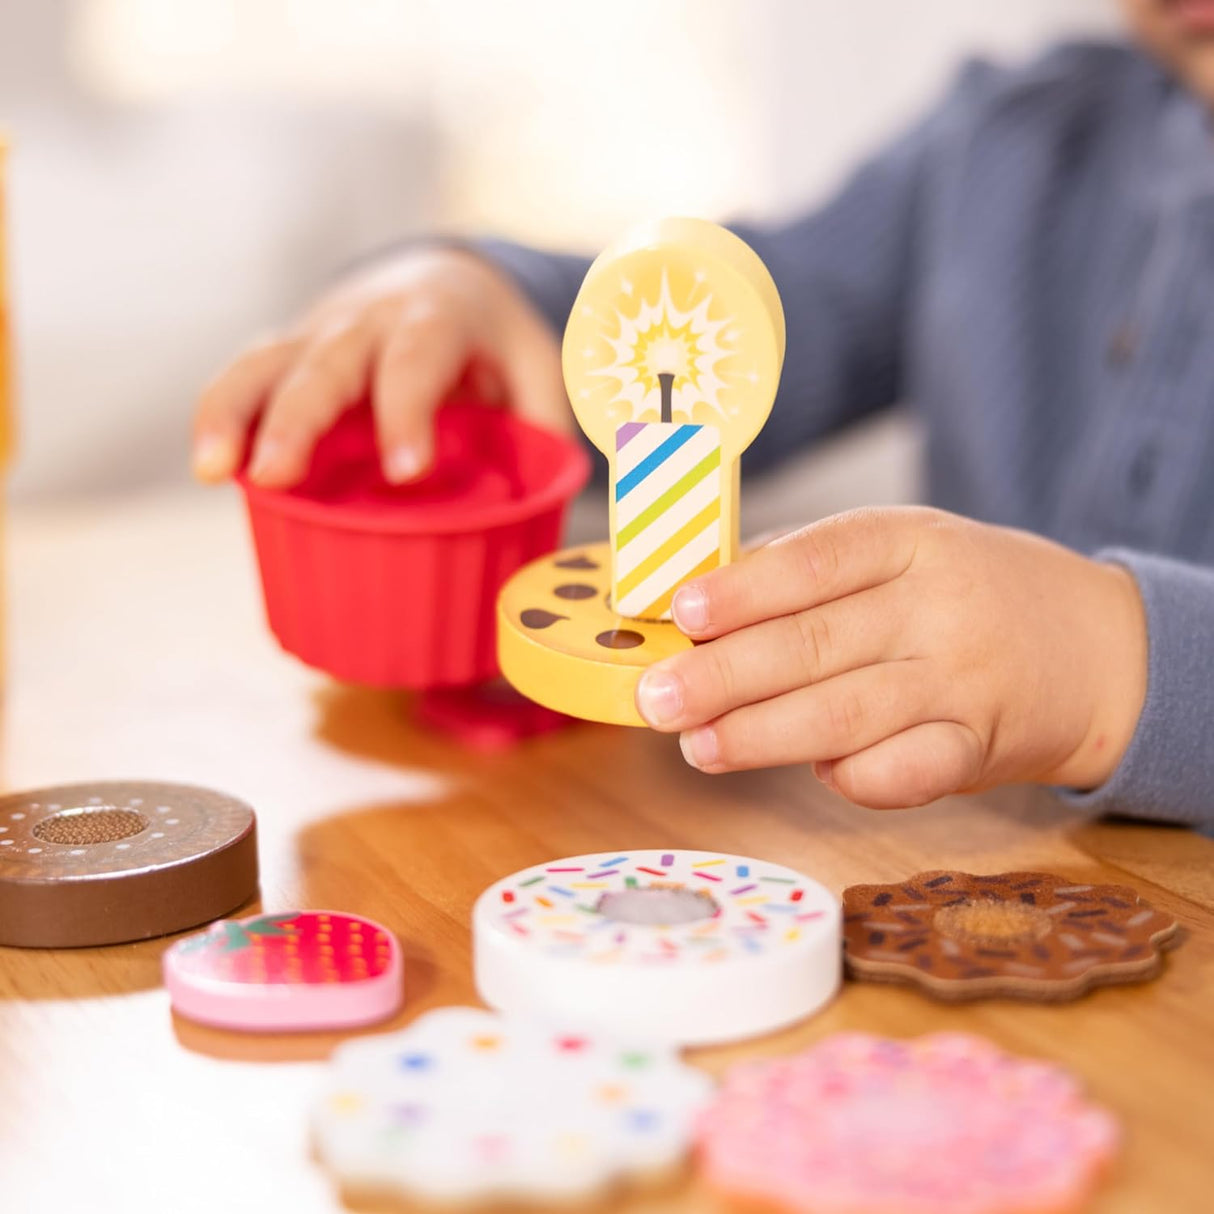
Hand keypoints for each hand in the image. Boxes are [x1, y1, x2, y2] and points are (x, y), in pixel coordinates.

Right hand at [192, 247, 568, 486]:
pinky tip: (211, 464)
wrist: (443, 278)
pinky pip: (247, 377)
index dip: (407, 408)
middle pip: (327, 360)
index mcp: (438, 316)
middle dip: (300, 417)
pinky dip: (221, 414)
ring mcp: (320, 334)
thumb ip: (546, 423)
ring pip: (265, 360)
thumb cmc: (494, 342)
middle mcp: (369, 319)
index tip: (408, 470)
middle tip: (280, 473)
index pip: (417, 355)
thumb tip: (558, 500)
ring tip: (214, 469)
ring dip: (232, 411)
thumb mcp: (539, 368)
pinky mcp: (290, 356)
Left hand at [635, 507, 1147, 807]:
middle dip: (723, 676)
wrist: (1092, 646)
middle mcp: (934, 607)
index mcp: (905, 541)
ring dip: (761, 735)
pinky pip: (907, 771)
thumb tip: (692, 605)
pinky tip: (811, 775)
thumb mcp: (900, 550)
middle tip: (657, 700)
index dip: (742, 590)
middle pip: (814, 643)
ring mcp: (959, 680)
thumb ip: (804, 573)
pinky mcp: (978, 747)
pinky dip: (853, 778)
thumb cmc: (962, 592)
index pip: (813, 562)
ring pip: (846, 713)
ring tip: (698, 746)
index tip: (681, 612)